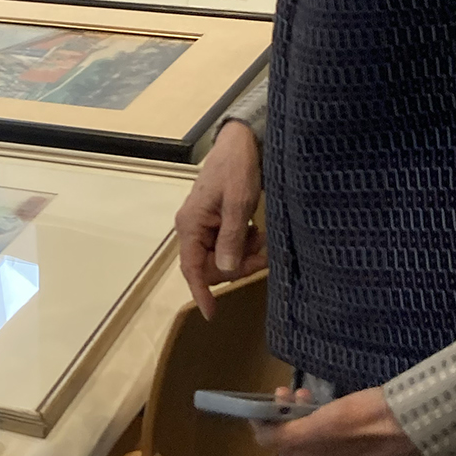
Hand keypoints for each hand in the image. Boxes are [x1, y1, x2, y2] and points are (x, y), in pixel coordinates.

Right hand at [175, 120, 265, 318]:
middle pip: (210, 265)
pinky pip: (228, 244)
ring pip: (222, 256)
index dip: (201, 292)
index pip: (191, 267)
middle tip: (264, 256)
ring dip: (244, 254)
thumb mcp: (238, 203)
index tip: (211, 313)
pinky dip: (245, 244)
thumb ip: (231, 237)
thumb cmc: (237, 169)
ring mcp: (204, 224)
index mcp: (191, 224)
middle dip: (237, 266)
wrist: (240, 143)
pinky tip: (258, 231)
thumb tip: (225, 269)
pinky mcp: (217, 220)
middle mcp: (193, 227)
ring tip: (264, 238)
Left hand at [253, 386, 417, 455]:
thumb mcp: (328, 415)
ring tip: (308, 396)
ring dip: (301, 421)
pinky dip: (321, 430)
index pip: (269, 443)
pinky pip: (329, 447)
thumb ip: (294, 429)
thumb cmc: (370, 414)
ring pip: (308, 444)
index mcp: (311, 454)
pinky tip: (331, 413)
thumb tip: (266, 434)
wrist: (415, 424)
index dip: (261, 422)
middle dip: (282, 417)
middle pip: (287, 443)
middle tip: (291, 393)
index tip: (264, 401)